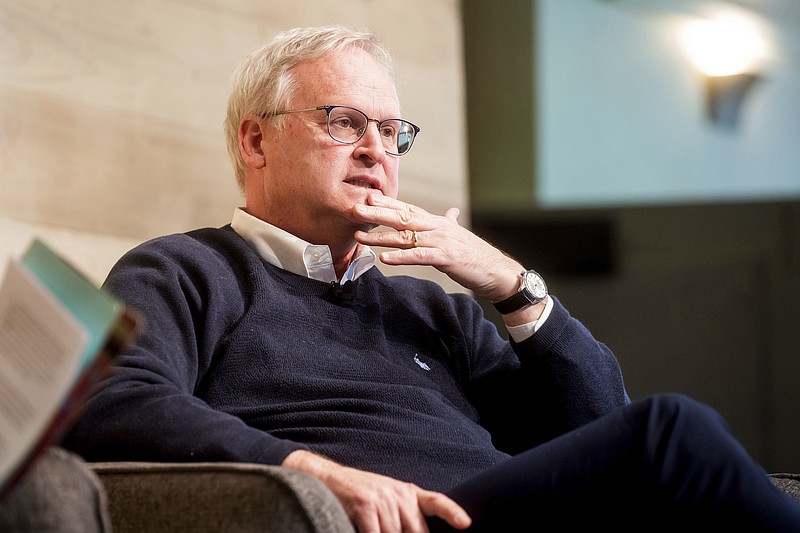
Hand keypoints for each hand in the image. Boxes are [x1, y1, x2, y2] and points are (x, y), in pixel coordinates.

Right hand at [283, 450, 470, 532]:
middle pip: (416, 532)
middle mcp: (398, 493)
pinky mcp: (365, 505)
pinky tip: (365, 532)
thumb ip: (404, 515)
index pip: (436, 502)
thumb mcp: (385, 499)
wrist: (325, 478)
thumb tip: (416, 532)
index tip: (466, 524)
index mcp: (407, 492)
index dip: (453, 513)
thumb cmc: (357, 495)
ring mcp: (382, 498)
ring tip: (374, 529)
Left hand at [352, 192, 522, 301]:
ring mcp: (441, 241)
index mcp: (437, 222)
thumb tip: (453, 212)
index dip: (387, 203)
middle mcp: (437, 227)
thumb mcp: (460, 235)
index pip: (408, 208)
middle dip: (377, 213)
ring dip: (381, 236)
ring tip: (360, 236)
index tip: (367, 197)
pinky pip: (419, 256)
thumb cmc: (476, 255)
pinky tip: (384, 258)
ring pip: (405, 236)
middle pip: (402, 217)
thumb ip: (451, 222)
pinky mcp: (445, 257)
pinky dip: (401, 257)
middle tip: (354, 209)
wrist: (497, 270)